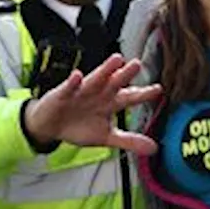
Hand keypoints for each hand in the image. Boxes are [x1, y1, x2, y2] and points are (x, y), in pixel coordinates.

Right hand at [23, 54, 161, 154]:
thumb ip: (129, 141)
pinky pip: (69, 87)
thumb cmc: (79, 127)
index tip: (158, 89)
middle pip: (115, 83)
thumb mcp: (106, 137)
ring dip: (105, 70)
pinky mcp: (64, 93)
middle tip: (137, 65)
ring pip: (95, 79)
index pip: (129, 97)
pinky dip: (73, 82)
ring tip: (116, 60)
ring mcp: (82, 92)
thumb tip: (154, 148)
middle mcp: (99, 93)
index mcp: (110, 103)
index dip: (143, 94)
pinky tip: (78, 76)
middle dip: (125, 75)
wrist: (51, 127)